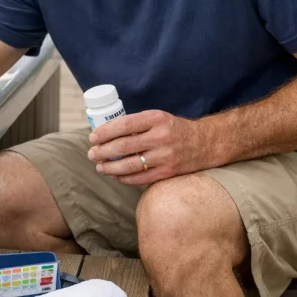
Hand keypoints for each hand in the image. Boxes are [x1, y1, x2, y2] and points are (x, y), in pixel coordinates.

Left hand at [86, 110, 217, 184]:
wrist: (205, 143)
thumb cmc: (174, 129)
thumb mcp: (158, 118)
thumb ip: (137, 124)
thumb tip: (105, 133)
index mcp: (156, 118)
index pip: (124, 125)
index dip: (104, 132)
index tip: (92, 138)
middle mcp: (161, 137)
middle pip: (123, 146)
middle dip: (102, 151)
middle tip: (91, 154)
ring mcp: (165, 156)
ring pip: (130, 164)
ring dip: (110, 167)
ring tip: (99, 167)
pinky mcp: (168, 172)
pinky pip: (141, 178)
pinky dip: (125, 178)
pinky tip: (116, 175)